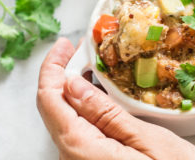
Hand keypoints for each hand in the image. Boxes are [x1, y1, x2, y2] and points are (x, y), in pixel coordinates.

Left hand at [37, 38, 194, 159]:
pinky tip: (99, 91)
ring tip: (93, 64)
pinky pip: (78, 125)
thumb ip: (104, 114)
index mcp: (80, 149)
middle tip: (84, 49)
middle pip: (55, 105)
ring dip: (76, 86)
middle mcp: (71, 157)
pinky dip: (85, 103)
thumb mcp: (145, 141)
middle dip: (65, 72)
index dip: (52, 67)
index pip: (49, 99)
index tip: (65, 45)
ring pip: (66, 114)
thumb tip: (72, 84)